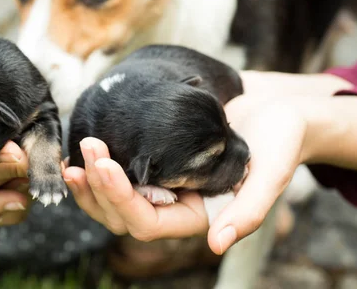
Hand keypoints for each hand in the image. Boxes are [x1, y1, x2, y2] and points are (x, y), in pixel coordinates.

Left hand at [63, 103, 305, 253]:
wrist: (275, 111)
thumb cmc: (280, 140)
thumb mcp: (271, 174)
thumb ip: (248, 212)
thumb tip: (217, 245)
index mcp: (197, 217)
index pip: (147, 223)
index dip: (120, 198)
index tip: (105, 163)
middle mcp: (174, 206)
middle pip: (121, 214)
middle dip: (98, 185)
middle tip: (88, 146)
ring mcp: (160, 185)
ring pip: (111, 199)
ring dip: (89, 179)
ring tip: (76, 152)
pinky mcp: (153, 162)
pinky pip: (117, 174)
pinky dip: (96, 167)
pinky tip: (80, 152)